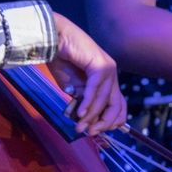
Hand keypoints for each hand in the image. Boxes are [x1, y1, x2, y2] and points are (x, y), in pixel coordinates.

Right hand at [47, 12, 128, 135]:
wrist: (53, 38)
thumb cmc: (60, 59)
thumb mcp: (72, 86)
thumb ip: (82, 100)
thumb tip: (84, 119)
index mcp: (107, 78)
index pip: (118, 104)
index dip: (111, 121)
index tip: (97, 131)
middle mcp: (111, 74)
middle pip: (116, 105)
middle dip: (103, 122)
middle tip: (89, 133)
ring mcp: (108, 69)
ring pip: (103, 100)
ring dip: (91, 116)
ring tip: (79, 127)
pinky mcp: (100, 65)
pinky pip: (95, 90)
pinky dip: (88, 103)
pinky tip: (80, 114)